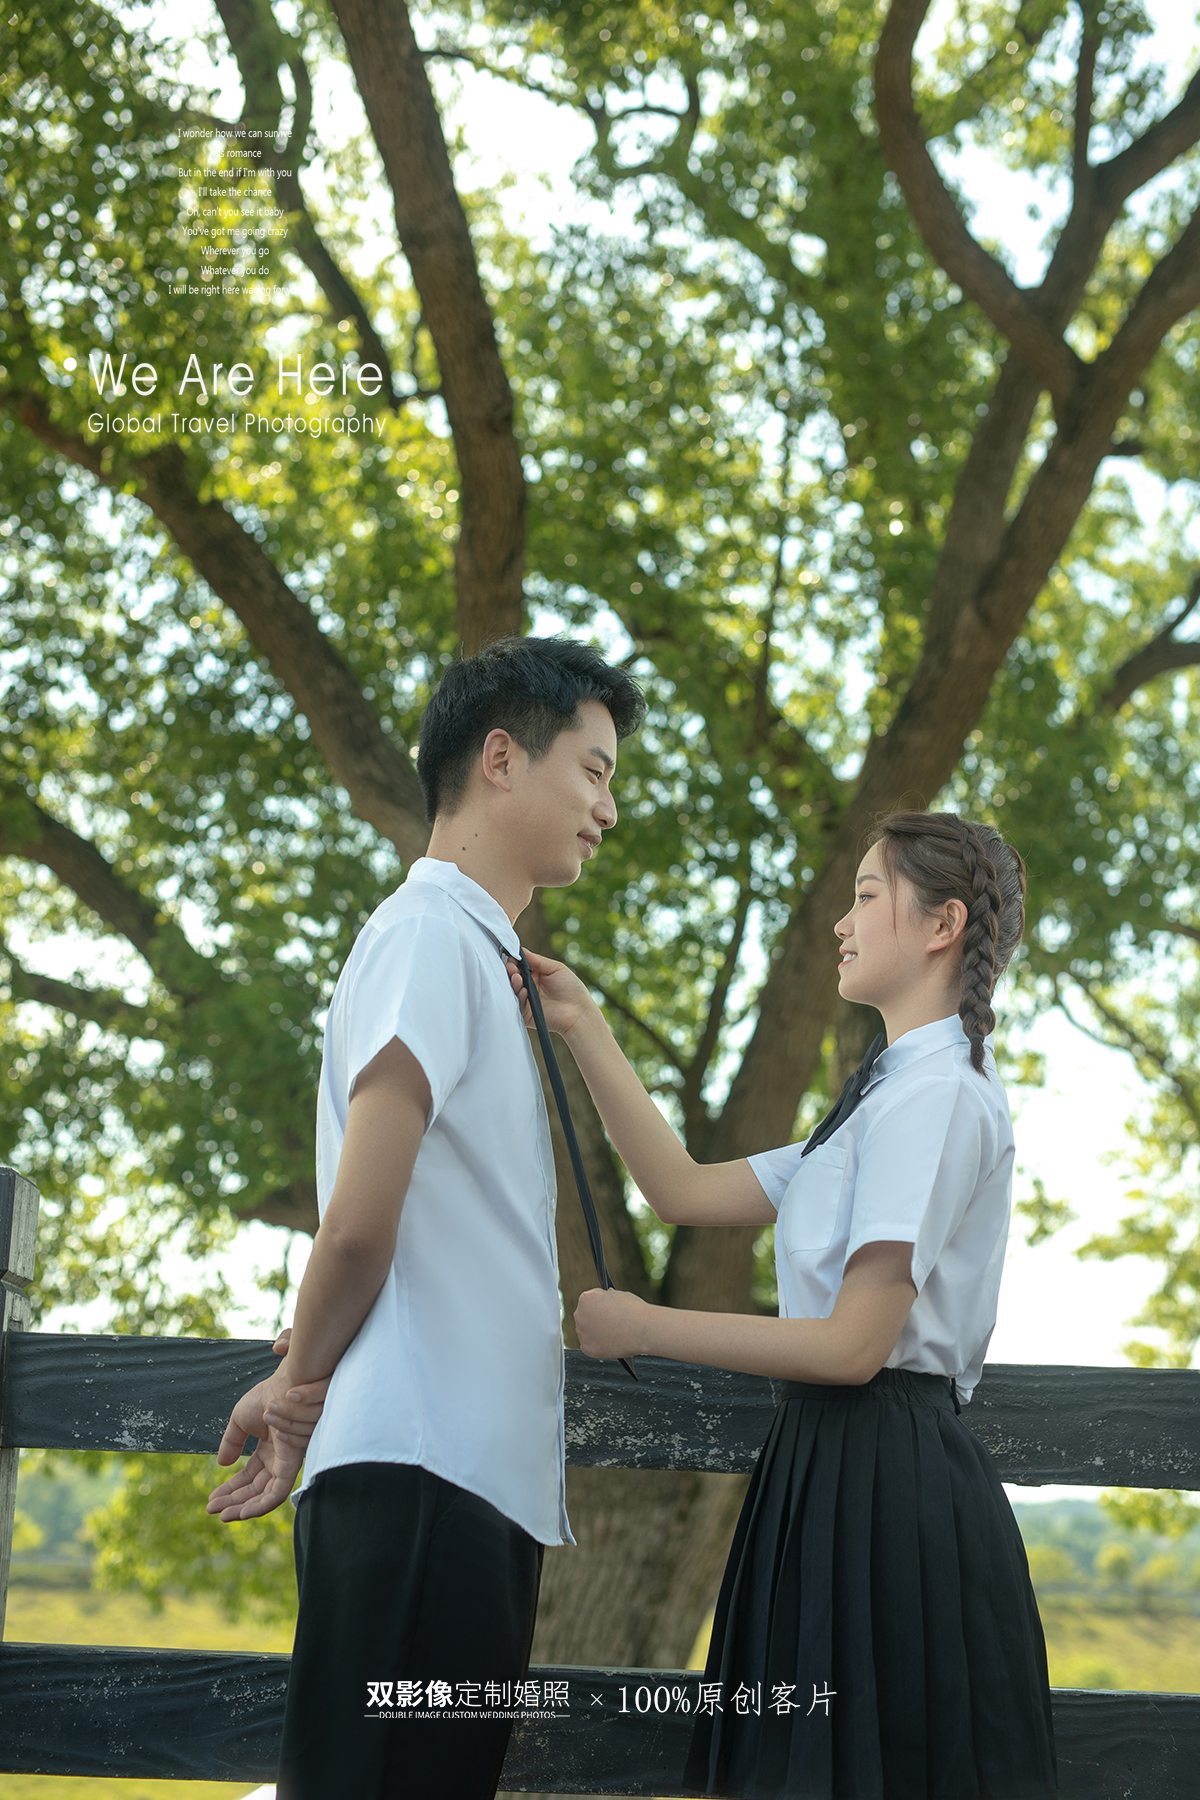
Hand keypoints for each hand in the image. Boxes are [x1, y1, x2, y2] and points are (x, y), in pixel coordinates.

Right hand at [206, 1352, 330, 1522]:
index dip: (230, 1489)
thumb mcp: (240, 1420)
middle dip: (233, 1502)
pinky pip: (276, 1493)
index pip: (249, 1477)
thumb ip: (231, 1442)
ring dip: (243, 1508)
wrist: (284, 1385)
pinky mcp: (291, 1466)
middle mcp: (279, 1459)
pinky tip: (242, 1512)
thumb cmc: (266, 1396)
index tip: (212, 1499)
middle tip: (212, 1509)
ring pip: (265, 1496)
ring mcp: (286, 1463)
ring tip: (222, 1514)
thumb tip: (222, 1464)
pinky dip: (260, 1506)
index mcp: (268, 1449)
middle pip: (255, 1489)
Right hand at [506, 947, 595, 1036]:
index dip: (516, 961)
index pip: (521, 966)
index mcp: (536, 974)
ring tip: (516, 977)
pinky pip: (518, 1004)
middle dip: (511, 970)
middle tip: (511, 967)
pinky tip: (523, 991)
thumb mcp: (556, 968)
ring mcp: (527, 1000)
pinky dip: (519, 996)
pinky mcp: (526, 1013)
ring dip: (513, 982)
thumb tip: (521, 951)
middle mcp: (530, 986)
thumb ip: (537, 960)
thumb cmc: (572, 988)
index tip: (512, 957)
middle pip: (515, 977)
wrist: (579, 1011)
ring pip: (514, 990)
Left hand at [574, 1286, 653, 1360]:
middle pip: (584, 1317)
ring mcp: (582, 1332)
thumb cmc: (634, 1311)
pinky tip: (610, 1343)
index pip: (588, 1302)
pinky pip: (590, 1346)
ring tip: (612, 1334)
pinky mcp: (587, 1348)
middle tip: (608, 1324)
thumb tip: (604, 1300)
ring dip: (596, 1333)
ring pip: (587, 1332)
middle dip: (594, 1320)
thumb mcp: (618, 1295)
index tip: (606, 1311)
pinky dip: (599, 1346)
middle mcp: (579, 1314)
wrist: (643, 1329)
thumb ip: (606, 1298)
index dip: (599, 1306)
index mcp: (586, 1299)